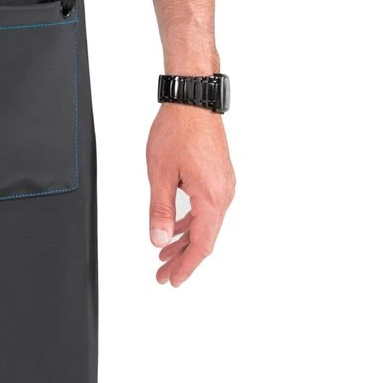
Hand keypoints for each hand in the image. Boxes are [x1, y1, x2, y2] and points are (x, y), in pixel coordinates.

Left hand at [146, 103, 234, 286]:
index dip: (186, 266)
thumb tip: (159, 240)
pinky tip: (176, 230)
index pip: (201, 244)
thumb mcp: (160, 174)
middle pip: (205, 238)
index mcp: (211, 197)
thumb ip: (161, 211)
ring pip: (206, 224)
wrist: (193, 102)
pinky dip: (191, 223)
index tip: (172, 280)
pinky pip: (207, 209)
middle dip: (182, 259)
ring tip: (165, 256)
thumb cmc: (178, 130)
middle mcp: (223, 194)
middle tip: (163, 274)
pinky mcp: (219, 177)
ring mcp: (223, 185)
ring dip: (185, 242)